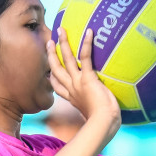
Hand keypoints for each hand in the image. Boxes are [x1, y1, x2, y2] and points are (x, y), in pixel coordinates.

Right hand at [48, 26, 120, 140]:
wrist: (103, 125)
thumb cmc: (104, 125)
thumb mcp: (95, 116)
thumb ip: (95, 110)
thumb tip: (105, 111)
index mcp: (72, 98)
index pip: (57, 86)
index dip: (51, 77)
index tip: (49, 70)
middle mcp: (71, 89)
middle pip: (55, 69)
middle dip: (51, 55)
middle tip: (49, 42)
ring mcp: (77, 83)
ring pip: (65, 59)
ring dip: (63, 43)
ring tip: (60, 29)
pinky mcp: (87, 78)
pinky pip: (85, 57)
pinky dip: (86, 44)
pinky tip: (89, 31)